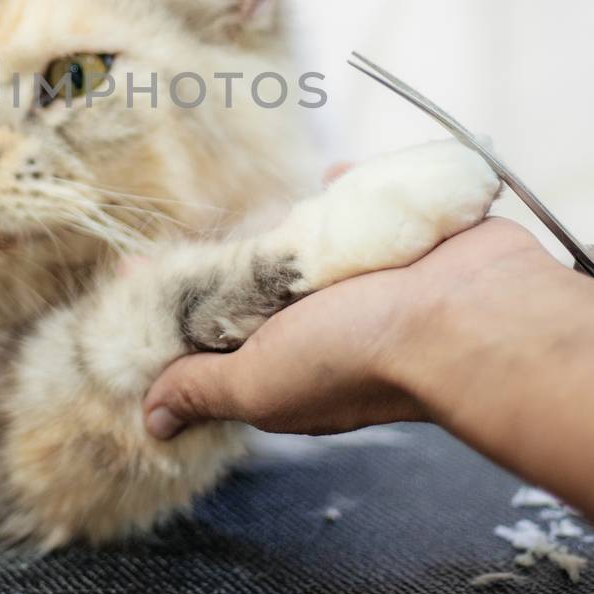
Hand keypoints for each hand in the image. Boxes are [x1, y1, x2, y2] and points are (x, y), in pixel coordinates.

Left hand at [142, 217, 548, 438]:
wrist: (466, 315)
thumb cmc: (362, 355)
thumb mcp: (258, 381)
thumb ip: (203, 388)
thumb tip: (151, 420)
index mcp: (287, 360)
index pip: (211, 332)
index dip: (169, 307)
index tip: (127, 272)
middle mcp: (325, 320)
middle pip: (257, 283)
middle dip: (222, 256)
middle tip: (182, 223)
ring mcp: (365, 274)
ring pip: (309, 242)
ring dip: (286, 221)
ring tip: (252, 198)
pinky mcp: (401, 234)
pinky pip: (364, 204)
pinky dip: (349, 189)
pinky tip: (331, 174)